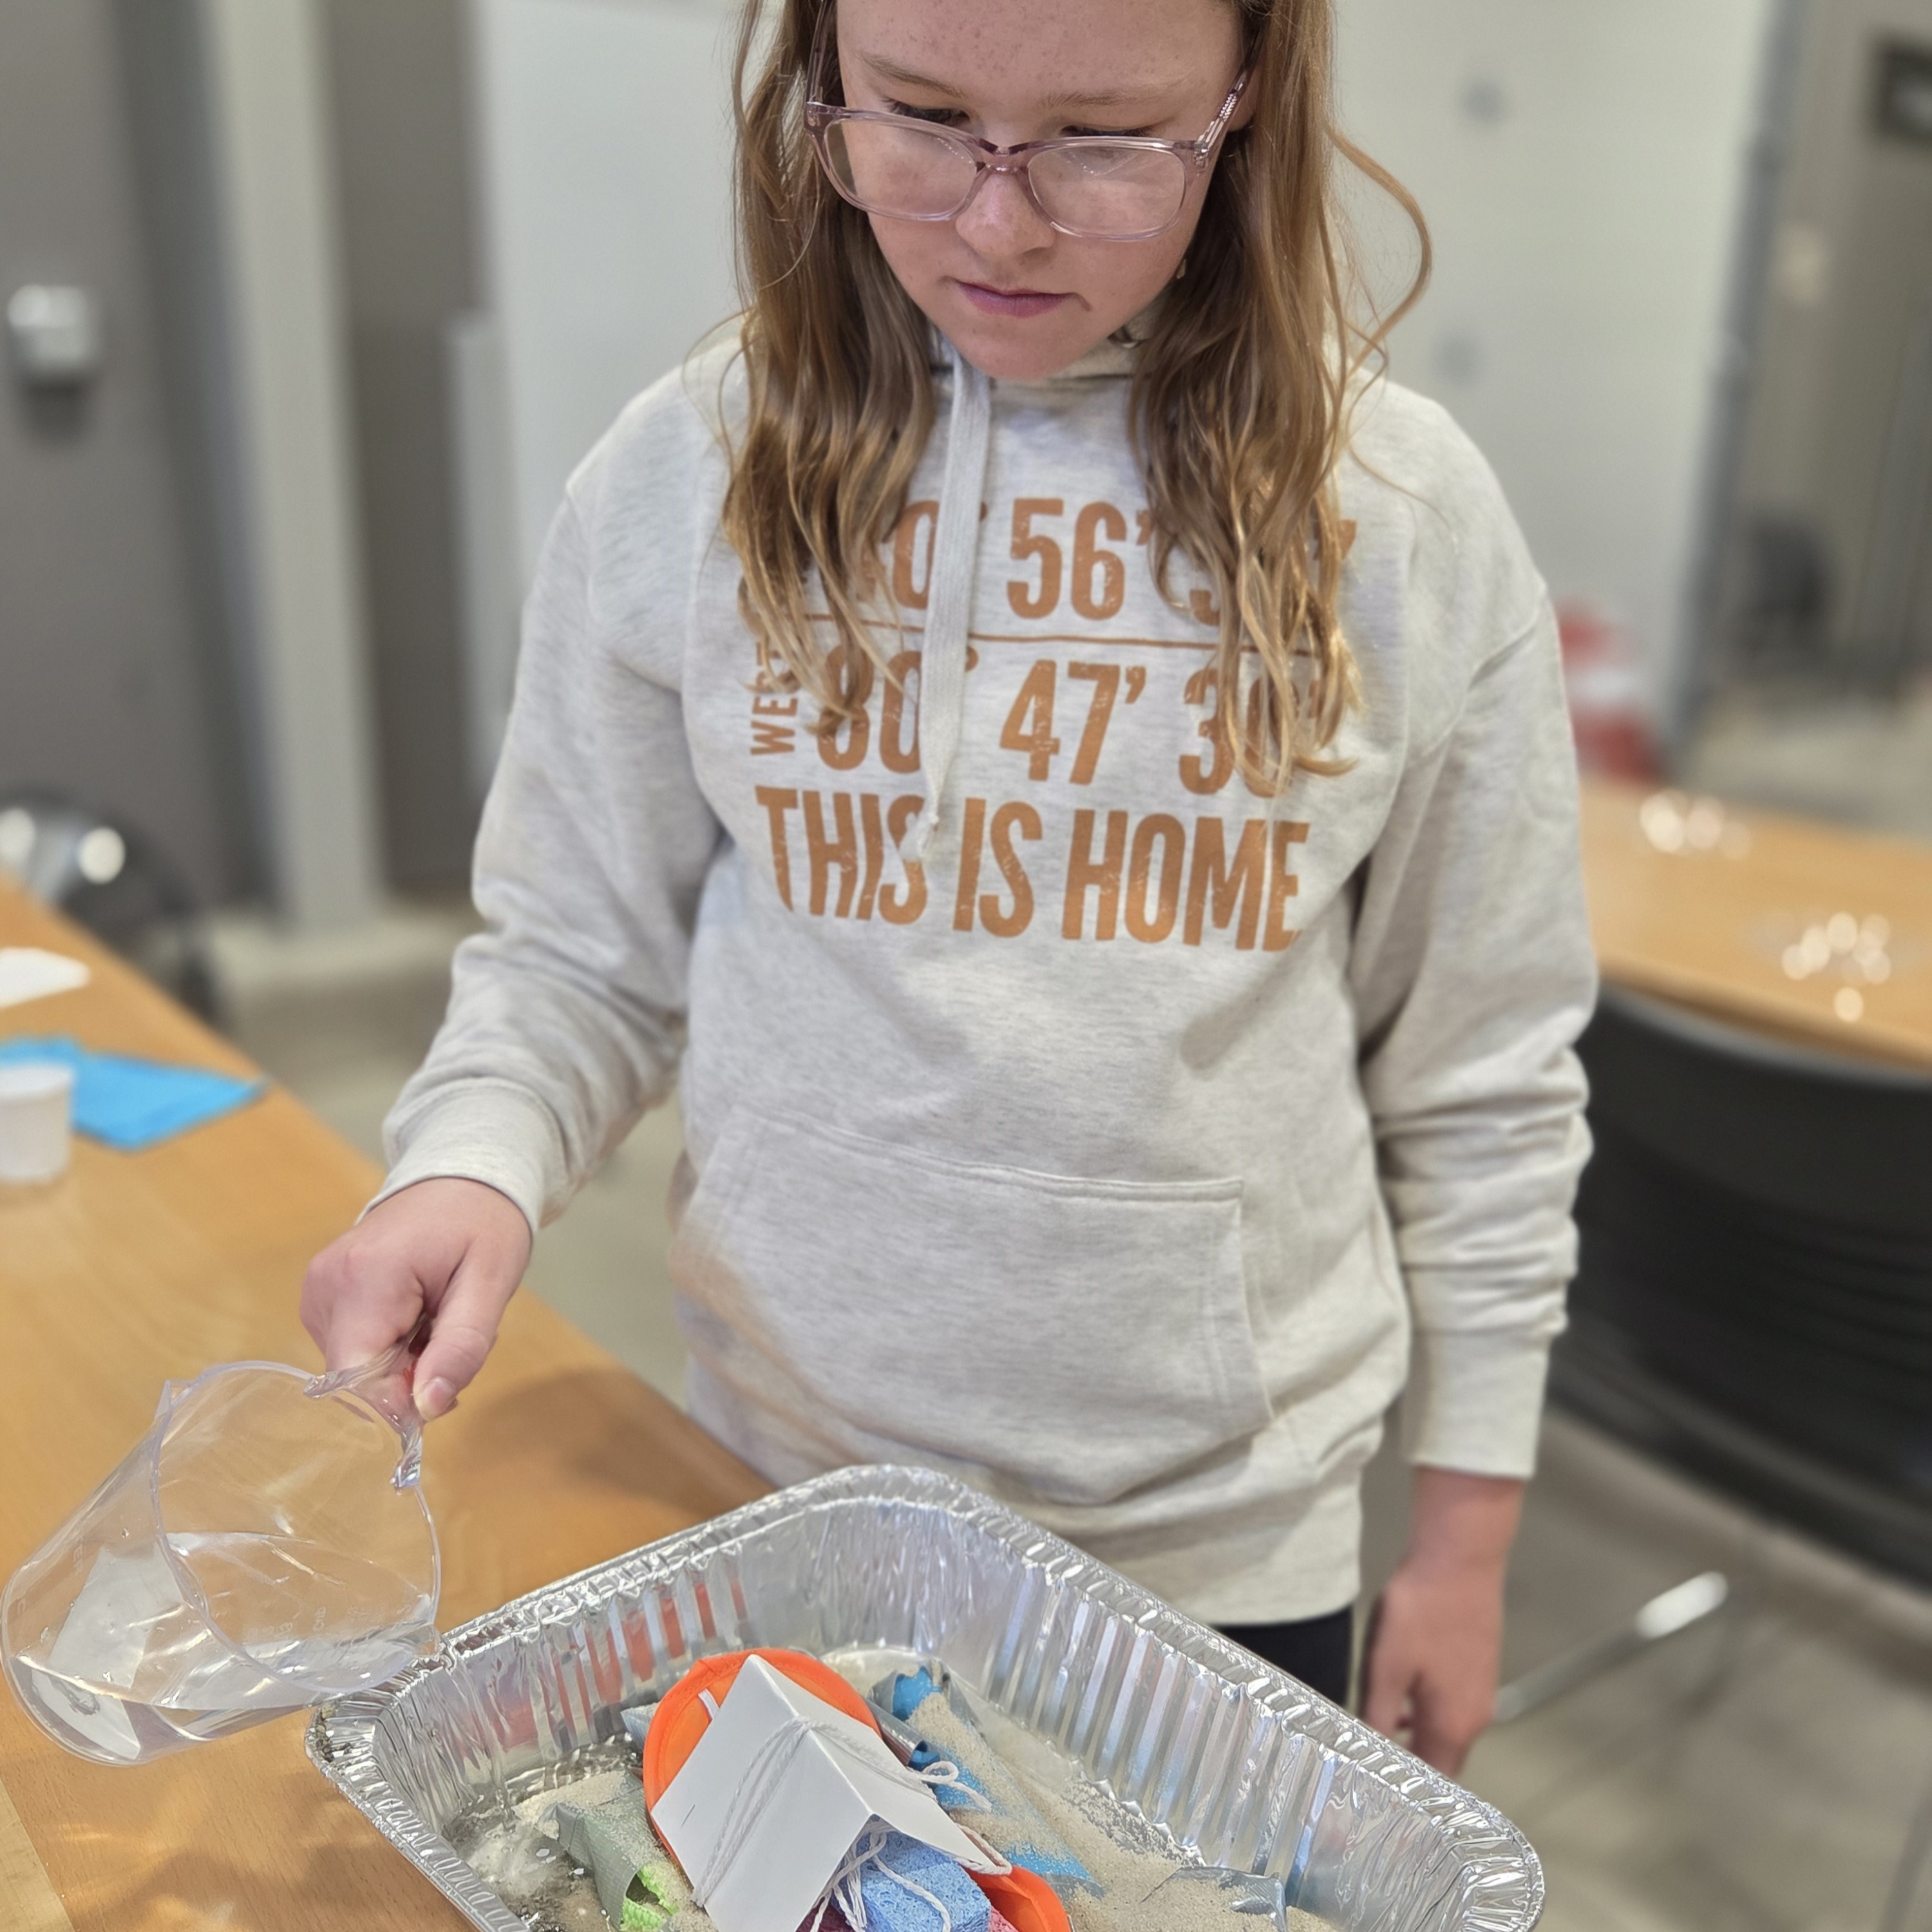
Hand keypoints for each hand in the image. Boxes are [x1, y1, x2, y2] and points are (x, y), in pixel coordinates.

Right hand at [301, 1177, 532, 1419]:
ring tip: (440, 1316)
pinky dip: (390, 1346)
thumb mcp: (491, 1284)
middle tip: (454, 1334)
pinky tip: (418, 1313)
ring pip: (357, 1368)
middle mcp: (326, 1285)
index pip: (357, 1380)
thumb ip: (461, 1349)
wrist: (461, 1179)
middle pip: (358, 1377)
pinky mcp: (321, 1296)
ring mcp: (317, 1290)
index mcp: (364, 1278)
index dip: (400, 1401)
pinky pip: (353, 1348)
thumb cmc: (482, 1223)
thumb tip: (426, 1408)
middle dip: (412, 1375)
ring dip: (405, 1362)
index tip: (445, 1386)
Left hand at [1361, 1467, 1523, 1775]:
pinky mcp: (1479, 1668)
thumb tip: (1367, 1757)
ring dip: (1415, 1740)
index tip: (1373, 1793)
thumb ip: (1377, 1719)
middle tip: (1370, 1766)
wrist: (1459, 1559)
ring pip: (1445, 1733)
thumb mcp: (1385, 1669)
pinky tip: (1400, 1697)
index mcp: (1452, 1726)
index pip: (1430, 1783)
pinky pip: (1451, 1708)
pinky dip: (1426, 1714)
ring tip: (1378, 1734)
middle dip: (1407, 1768)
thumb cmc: (1420, 1611)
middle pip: (1440, 1762)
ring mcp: (1481, 1692)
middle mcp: (1474, 1717)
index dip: (1402, 1795)